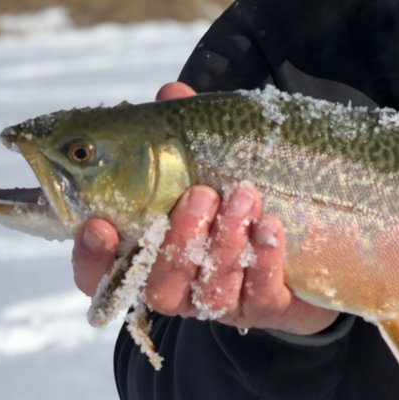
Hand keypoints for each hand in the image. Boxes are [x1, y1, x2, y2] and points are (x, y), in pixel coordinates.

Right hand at [72, 82, 337, 336]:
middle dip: (179, 238)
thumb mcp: (209, 159)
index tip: (99, 225)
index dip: (92, 257)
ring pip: (210, 293)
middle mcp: (179, 288)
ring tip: (244, 197)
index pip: (100, 274)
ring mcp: (222, 303)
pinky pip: (260, 295)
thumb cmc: (233, 193)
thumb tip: (172, 91)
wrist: (306, 237)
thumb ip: (184, 132)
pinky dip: (264, 261)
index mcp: (148, 256)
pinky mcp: (267, 308)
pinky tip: (271, 227)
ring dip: (224, 243)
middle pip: (161, 286)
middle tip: (201, 193)